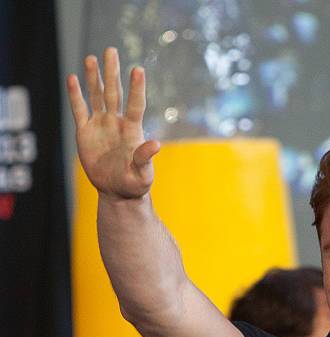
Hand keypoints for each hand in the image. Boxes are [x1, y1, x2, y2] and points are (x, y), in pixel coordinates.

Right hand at [67, 47, 159, 200]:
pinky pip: (79, 110)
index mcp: (132, 131)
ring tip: (91, 58)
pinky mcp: (85, 132)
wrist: (117, 191)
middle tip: (111, 50)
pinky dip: (75, 95)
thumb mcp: (142, 174)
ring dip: (93, 78)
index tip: (138, 70)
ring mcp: (100, 125)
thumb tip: (156, 144)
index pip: (136, 105)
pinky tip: (73, 79)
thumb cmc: (135, 184)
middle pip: (114, 93)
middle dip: (112, 73)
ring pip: (96, 96)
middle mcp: (116, 123)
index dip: (137, 88)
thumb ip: (145, 158)